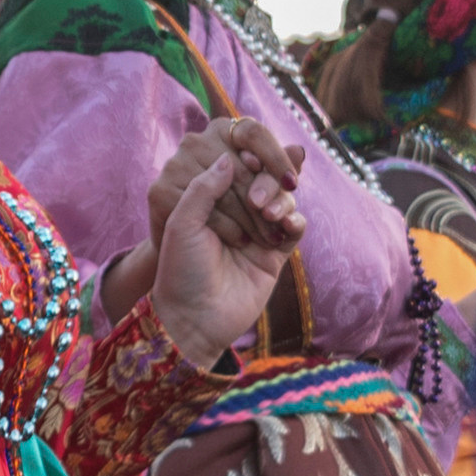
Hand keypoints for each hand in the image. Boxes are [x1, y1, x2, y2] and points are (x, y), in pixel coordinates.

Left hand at [102, 119, 305, 320]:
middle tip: (258, 200)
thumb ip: (203, 186)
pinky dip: (295, 219)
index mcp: (208, 199)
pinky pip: (295, 226)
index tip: (248, 161)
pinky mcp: (276, 252)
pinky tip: (287, 223)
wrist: (194, 319)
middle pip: (263, 178)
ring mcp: (257, 230)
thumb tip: (227, 156)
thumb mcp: (182, 223)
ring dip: (281, 199)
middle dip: (265, 181)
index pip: (234, 165)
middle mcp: (234, 210)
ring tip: (269, 213)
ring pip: (282, 197)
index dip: (247, 158)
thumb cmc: (180, 271)